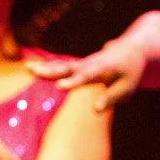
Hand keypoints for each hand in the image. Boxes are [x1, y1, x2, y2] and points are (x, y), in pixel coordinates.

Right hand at [28, 39, 145, 110]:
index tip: (59, 86)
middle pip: (68, 67)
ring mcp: (83, 62)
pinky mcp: (79, 64)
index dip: (73, 81)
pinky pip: (61, 65)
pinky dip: (47, 66)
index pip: (86, 76)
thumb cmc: (130, 72)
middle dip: (51, 70)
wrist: (132, 50)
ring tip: (28, 68)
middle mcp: (90, 63)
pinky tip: (31, 68)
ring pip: (62, 64)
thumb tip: (95, 110)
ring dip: (45, 67)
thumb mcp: (127, 87)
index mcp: (103, 68)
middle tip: (35, 72)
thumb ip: (111, 97)